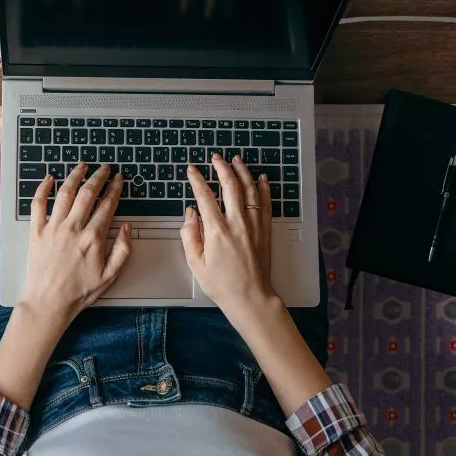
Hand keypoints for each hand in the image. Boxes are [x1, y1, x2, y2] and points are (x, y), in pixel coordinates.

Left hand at [18, 163, 132, 326]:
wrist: (48, 302)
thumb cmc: (79, 292)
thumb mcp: (109, 276)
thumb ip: (122, 250)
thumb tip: (128, 228)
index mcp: (93, 238)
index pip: (107, 206)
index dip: (115, 189)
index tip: (119, 180)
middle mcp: (73, 228)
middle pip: (88, 193)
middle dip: (98, 177)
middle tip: (104, 168)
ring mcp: (53, 228)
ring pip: (65, 193)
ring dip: (75, 176)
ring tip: (82, 166)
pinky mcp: (36, 231)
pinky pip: (38, 203)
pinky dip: (42, 188)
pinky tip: (49, 178)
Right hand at [180, 154, 279, 332]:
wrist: (250, 297)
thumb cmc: (222, 284)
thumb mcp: (196, 263)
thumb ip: (189, 235)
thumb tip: (190, 213)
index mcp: (217, 231)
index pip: (205, 197)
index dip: (197, 180)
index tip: (192, 170)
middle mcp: (237, 223)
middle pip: (230, 186)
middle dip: (222, 168)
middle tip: (216, 158)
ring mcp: (254, 225)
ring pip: (250, 190)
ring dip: (242, 172)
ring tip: (236, 160)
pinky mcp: (265, 230)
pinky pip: (266, 203)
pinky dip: (264, 188)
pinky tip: (261, 178)